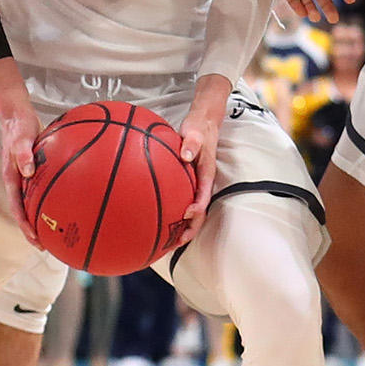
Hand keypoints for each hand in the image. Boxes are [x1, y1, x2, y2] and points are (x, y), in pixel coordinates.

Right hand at [0, 63, 42, 245]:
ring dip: (41, 217)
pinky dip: (50, 199)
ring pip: (32, 203)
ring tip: (55, 231)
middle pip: (24, 211)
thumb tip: (28, 171)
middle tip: (47, 245)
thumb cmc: (18, 126)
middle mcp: (18, 181)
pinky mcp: (34, 170)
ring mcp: (25, 177)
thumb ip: (23, 153)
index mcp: (12, 178)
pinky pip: (41, 189)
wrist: (16, 114)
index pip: (18, 208)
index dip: (25, 226)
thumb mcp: (21, 137)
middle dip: (33, 230)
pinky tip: (65, 203)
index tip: (35, 240)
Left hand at [174, 77, 229, 244]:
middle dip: (190, 229)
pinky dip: (173, 212)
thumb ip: (191, 143)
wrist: (204, 124)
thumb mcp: (195, 133)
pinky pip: (182, 201)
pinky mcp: (188, 183)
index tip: (185, 214)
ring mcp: (195, 185)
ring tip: (167, 241)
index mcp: (206, 175)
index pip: (204, 197)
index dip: (196, 209)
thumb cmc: (198, 129)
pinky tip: (158, 218)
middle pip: (199, 213)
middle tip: (176, 241)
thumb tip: (185, 155)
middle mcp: (202, 184)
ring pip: (192, 211)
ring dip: (183, 226)